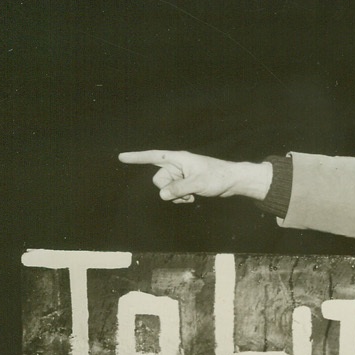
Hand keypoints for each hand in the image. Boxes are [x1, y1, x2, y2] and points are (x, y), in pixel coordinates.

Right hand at [118, 150, 271, 203]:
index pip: (153, 156)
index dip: (136, 157)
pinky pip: (174, 194)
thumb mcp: (198, 183)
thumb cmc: (217, 177)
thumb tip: (162, 195)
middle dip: (169, 189)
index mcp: (177, 158)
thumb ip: (179, 188)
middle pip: (158, 180)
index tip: (121, 157)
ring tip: (192, 194)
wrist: (232, 181)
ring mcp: (180, 176)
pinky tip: (193, 197)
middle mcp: (176, 166)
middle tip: (187, 191)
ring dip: (176, 195)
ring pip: (166, 189)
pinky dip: (180, 198)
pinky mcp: (185, 184)